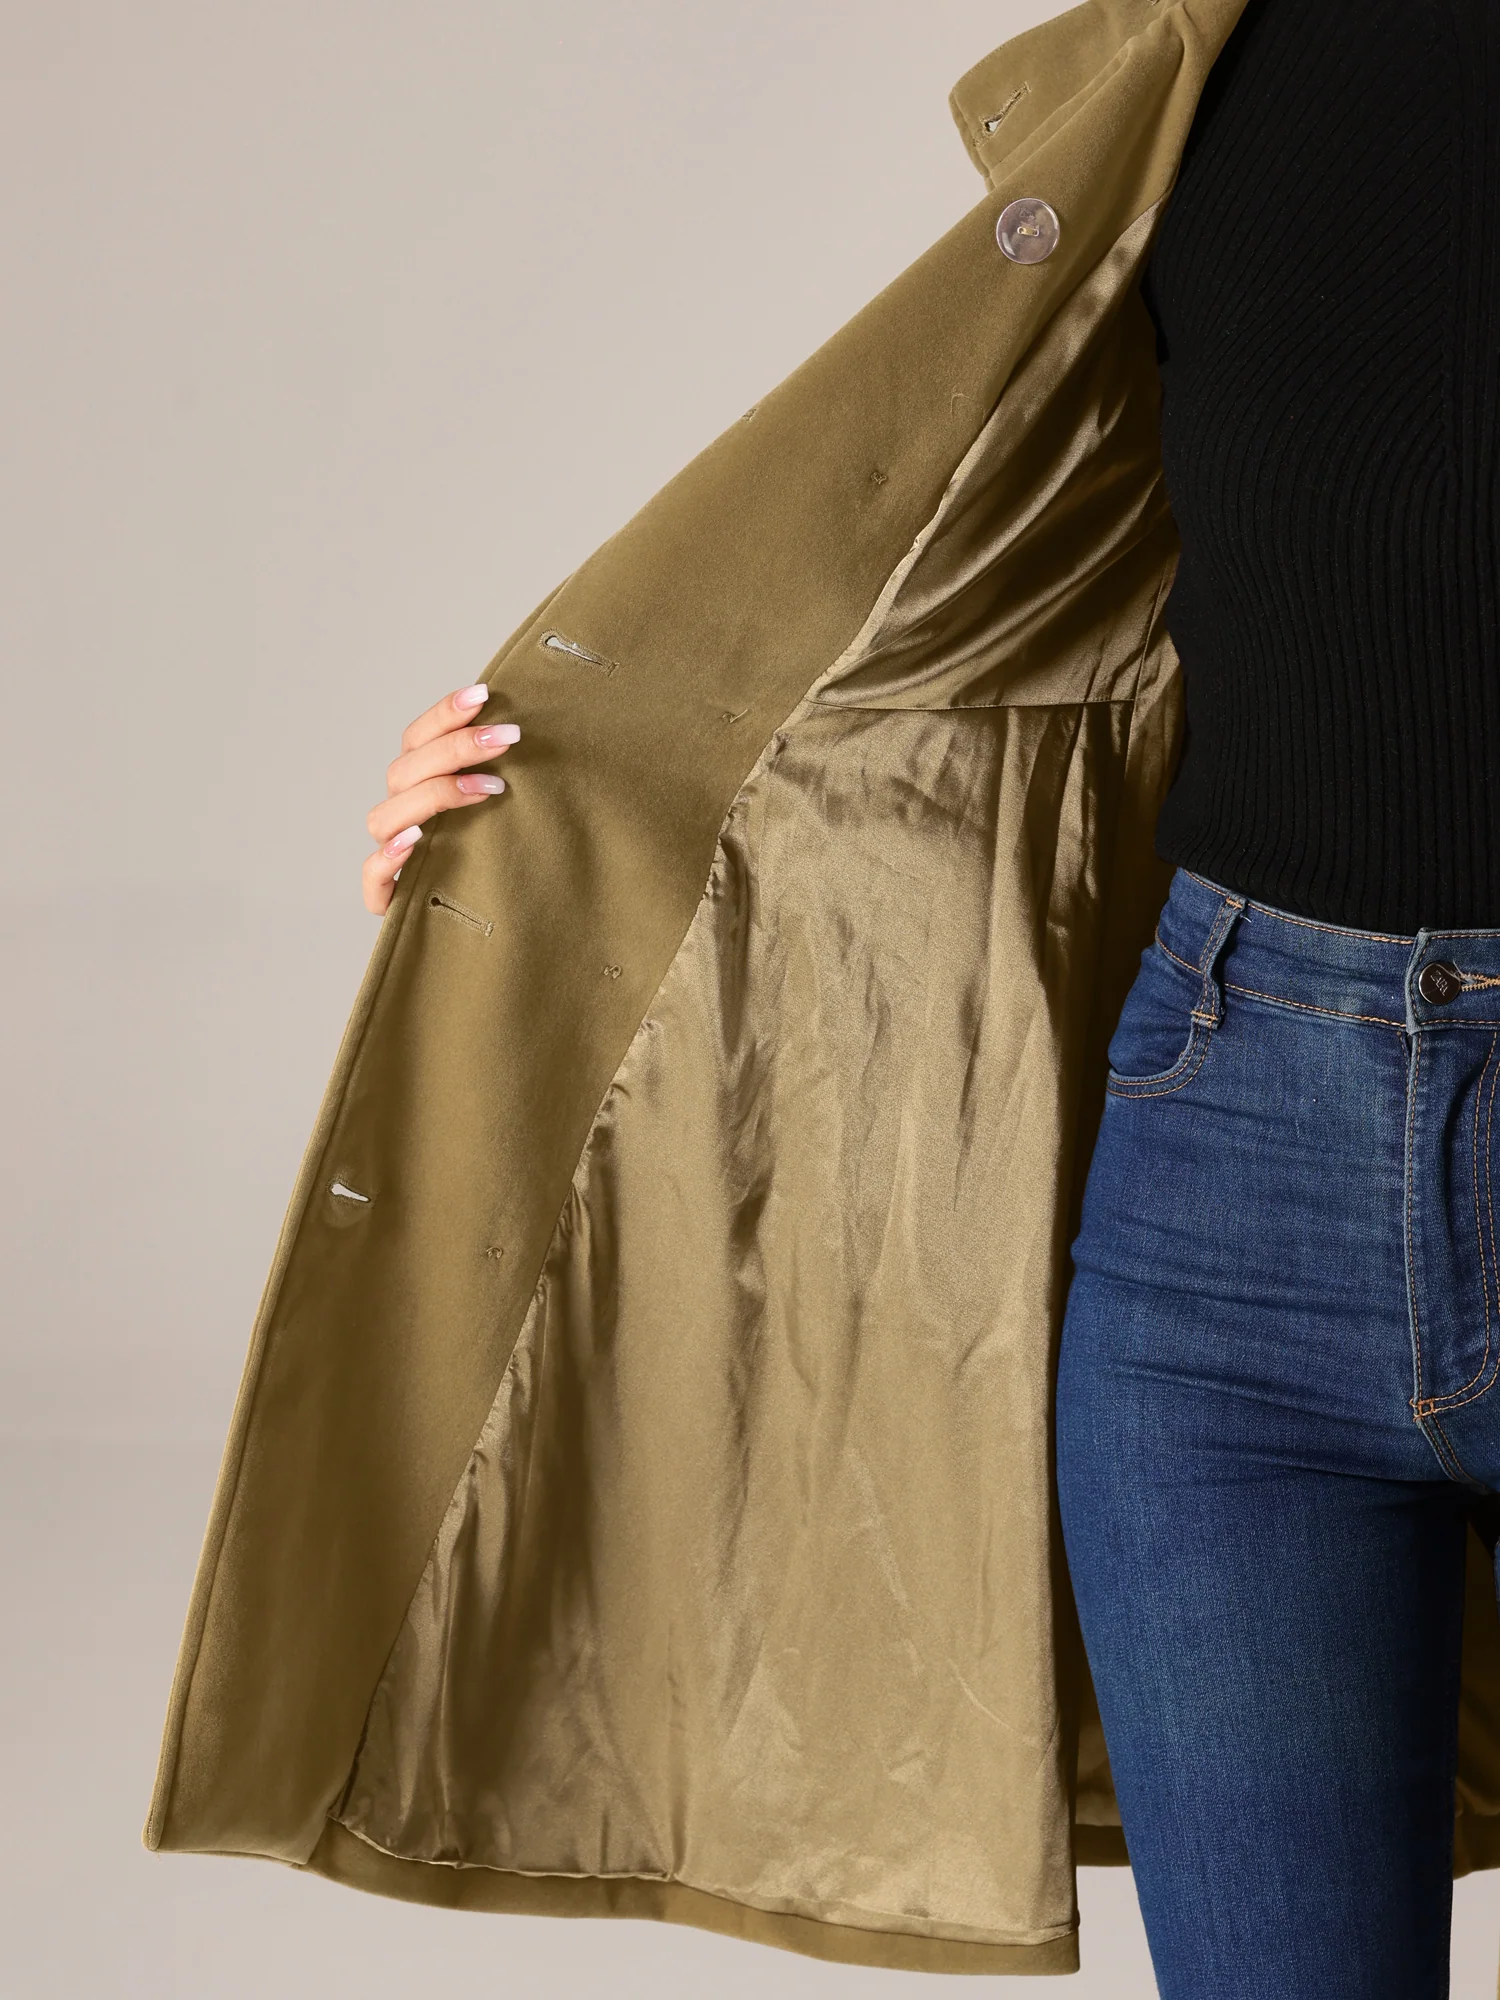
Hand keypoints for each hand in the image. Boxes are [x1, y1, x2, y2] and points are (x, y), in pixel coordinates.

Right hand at [362, 684, 519, 913]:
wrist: (483, 928)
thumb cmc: (499, 856)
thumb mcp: (506, 809)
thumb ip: (506, 772)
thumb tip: (536, 727)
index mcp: (418, 785)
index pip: (417, 738)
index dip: (445, 714)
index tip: (484, 693)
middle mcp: (400, 815)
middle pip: (406, 770)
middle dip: (457, 748)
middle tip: (508, 736)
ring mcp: (390, 855)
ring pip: (386, 816)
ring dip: (435, 795)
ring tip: (487, 789)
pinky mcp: (389, 899)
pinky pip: (373, 876)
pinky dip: (389, 857)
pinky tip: (417, 840)